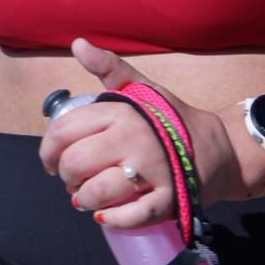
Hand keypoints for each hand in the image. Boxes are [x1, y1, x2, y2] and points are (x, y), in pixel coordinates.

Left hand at [37, 38, 249, 226]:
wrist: (217, 150)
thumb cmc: (170, 121)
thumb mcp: (141, 89)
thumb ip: (109, 68)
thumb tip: (78, 43)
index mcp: (122, 113)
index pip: (63, 133)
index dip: (48, 152)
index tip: (52, 162)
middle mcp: (135, 140)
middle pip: (75, 165)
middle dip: (67, 178)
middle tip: (75, 180)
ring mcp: (152, 172)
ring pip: (96, 195)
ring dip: (85, 201)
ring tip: (89, 198)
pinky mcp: (166, 201)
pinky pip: (128, 217)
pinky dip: (111, 220)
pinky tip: (107, 214)